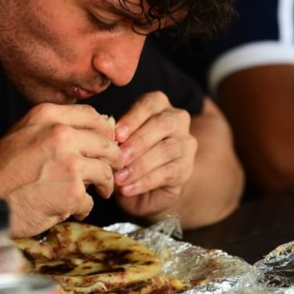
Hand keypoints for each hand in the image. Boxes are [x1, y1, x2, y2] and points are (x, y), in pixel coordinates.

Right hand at [0, 103, 122, 236]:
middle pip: (107, 143)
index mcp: (48, 116)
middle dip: (112, 160)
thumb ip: (54, 129)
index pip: (93, 116)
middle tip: (109, 172)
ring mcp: (69, 161)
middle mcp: (61, 133)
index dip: (105, 133)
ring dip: (103, 185)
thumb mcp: (24, 133)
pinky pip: (90, 200)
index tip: (105, 145)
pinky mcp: (72, 190)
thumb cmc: (0, 171)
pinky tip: (70, 210)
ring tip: (97, 193)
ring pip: (105, 171)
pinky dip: (83, 208)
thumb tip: (88, 133)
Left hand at [112, 92, 196, 218]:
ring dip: (140, 165)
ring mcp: (185, 144)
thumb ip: (116, 136)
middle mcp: (177, 119)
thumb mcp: (120, 141)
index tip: (117, 135)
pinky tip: (127, 188)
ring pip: (167, 150)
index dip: (133, 118)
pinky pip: (167, 173)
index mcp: (158, 105)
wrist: (144, 187)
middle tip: (119, 158)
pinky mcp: (186, 169)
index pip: (149, 104)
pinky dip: (144, 182)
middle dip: (138, 141)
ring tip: (119, 178)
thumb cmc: (128, 154)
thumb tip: (107, 140)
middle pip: (163, 124)